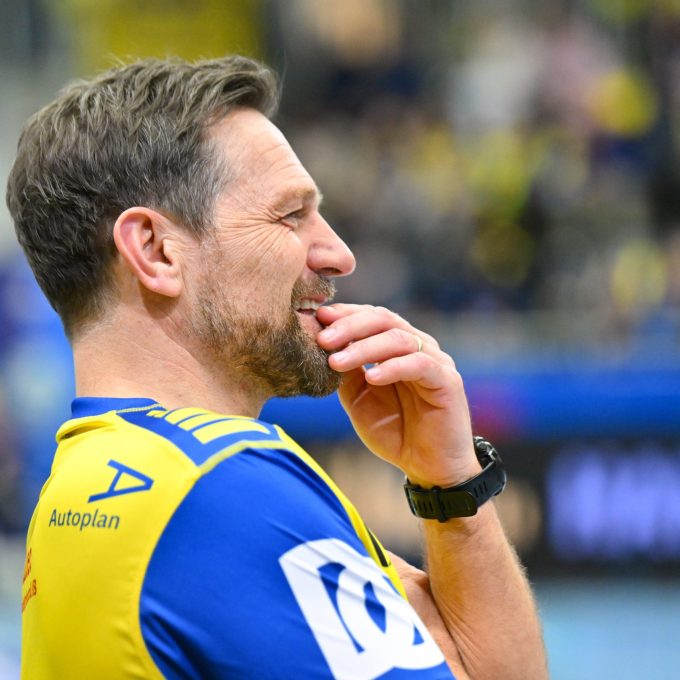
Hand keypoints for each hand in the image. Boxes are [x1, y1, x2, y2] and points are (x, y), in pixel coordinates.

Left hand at [316, 304, 479, 487]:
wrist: (428, 467)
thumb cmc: (394, 431)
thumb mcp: (359, 398)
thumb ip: (347, 372)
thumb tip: (323, 345)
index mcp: (396, 346)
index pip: (371, 317)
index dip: (344, 314)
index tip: (316, 318)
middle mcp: (417, 346)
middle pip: (383, 320)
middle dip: (349, 326)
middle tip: (323, 339)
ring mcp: (435, 361)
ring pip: (398, 339)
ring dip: (364, 348)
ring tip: (336, 362)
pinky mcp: (447, 381)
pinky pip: (419, 364)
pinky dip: (393, 368)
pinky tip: (372, 378)